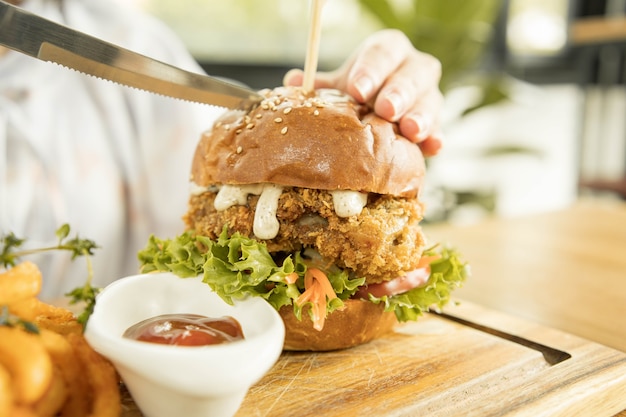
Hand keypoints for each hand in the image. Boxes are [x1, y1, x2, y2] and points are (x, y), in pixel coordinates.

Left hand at [283, 29, 443, 156]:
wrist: (378, 113)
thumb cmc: (357, 94)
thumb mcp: (340, 86)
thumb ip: (322, 85)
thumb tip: (292, 83)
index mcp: (387, 51)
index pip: (382, 53)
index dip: (370, 70)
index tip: (356, 90)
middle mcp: (413, 68)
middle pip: (412, 74)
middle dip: (399, 92)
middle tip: (385, 109)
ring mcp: (428, 96)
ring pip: (431, 100)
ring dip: (421, 115)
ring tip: (410, 130)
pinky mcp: (435, 123)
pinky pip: (440, 129)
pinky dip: (436, 138)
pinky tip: (432, 148)